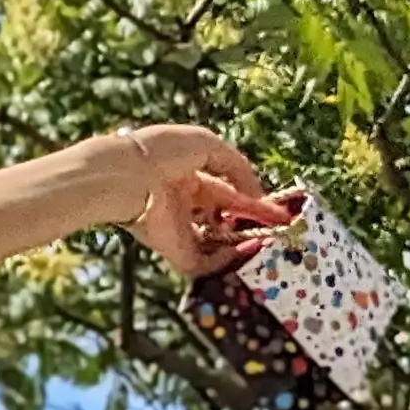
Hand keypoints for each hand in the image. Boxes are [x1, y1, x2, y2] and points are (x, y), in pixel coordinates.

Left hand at [109, 124, 295, 278]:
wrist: (129, 175)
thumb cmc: (164, 152)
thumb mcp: (208, 146)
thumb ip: (237, 167)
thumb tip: (256, 195)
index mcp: (187, 176)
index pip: (226, 191)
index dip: (252, 200)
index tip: (278, 209)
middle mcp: (182, 204)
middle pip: (221, 220)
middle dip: (249, 225)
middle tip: (281, 230)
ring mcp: (177, 228)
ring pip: (213, 244)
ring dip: (242, 245)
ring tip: (272, 242)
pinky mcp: (171, 249)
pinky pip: (203, 263)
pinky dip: (226, 261)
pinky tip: (251, 250)